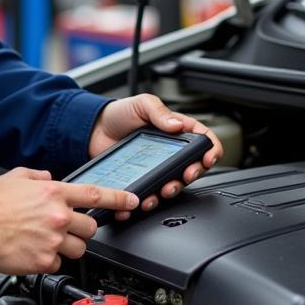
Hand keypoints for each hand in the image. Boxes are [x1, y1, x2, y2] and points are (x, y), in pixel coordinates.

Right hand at [0, 166, 137, 274]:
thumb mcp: (14, 177)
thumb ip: (36, 176)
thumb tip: (47, 178)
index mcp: (53, 193)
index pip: (95, 195)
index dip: (119, 198)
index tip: (132, 201)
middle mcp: (58, 217)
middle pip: (90, 227)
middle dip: (82, 228)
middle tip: (65, 228)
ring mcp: (53, 241)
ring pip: (79, 249)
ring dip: (68, 246)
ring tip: (45, 241)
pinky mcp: (44, 261)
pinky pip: (59, 263)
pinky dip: (50, 260)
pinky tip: (33, 252)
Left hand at [89, 93, 222, 218]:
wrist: (93, 129)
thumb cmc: (119, 113)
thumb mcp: (142, 104)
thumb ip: (159, 112)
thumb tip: (176, 124)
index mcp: (176, 130)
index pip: (203, 140)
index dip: (211, 149)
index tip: (208, 158)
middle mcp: (170, 151)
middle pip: (193, 167)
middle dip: (192, 174)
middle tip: (185, 176)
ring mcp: (156, 167)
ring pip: (173, 184)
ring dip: (171, 190)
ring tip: (162, 190)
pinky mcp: (141, 179)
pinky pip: (150, 193)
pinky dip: (148, 200)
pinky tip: (142, 200)